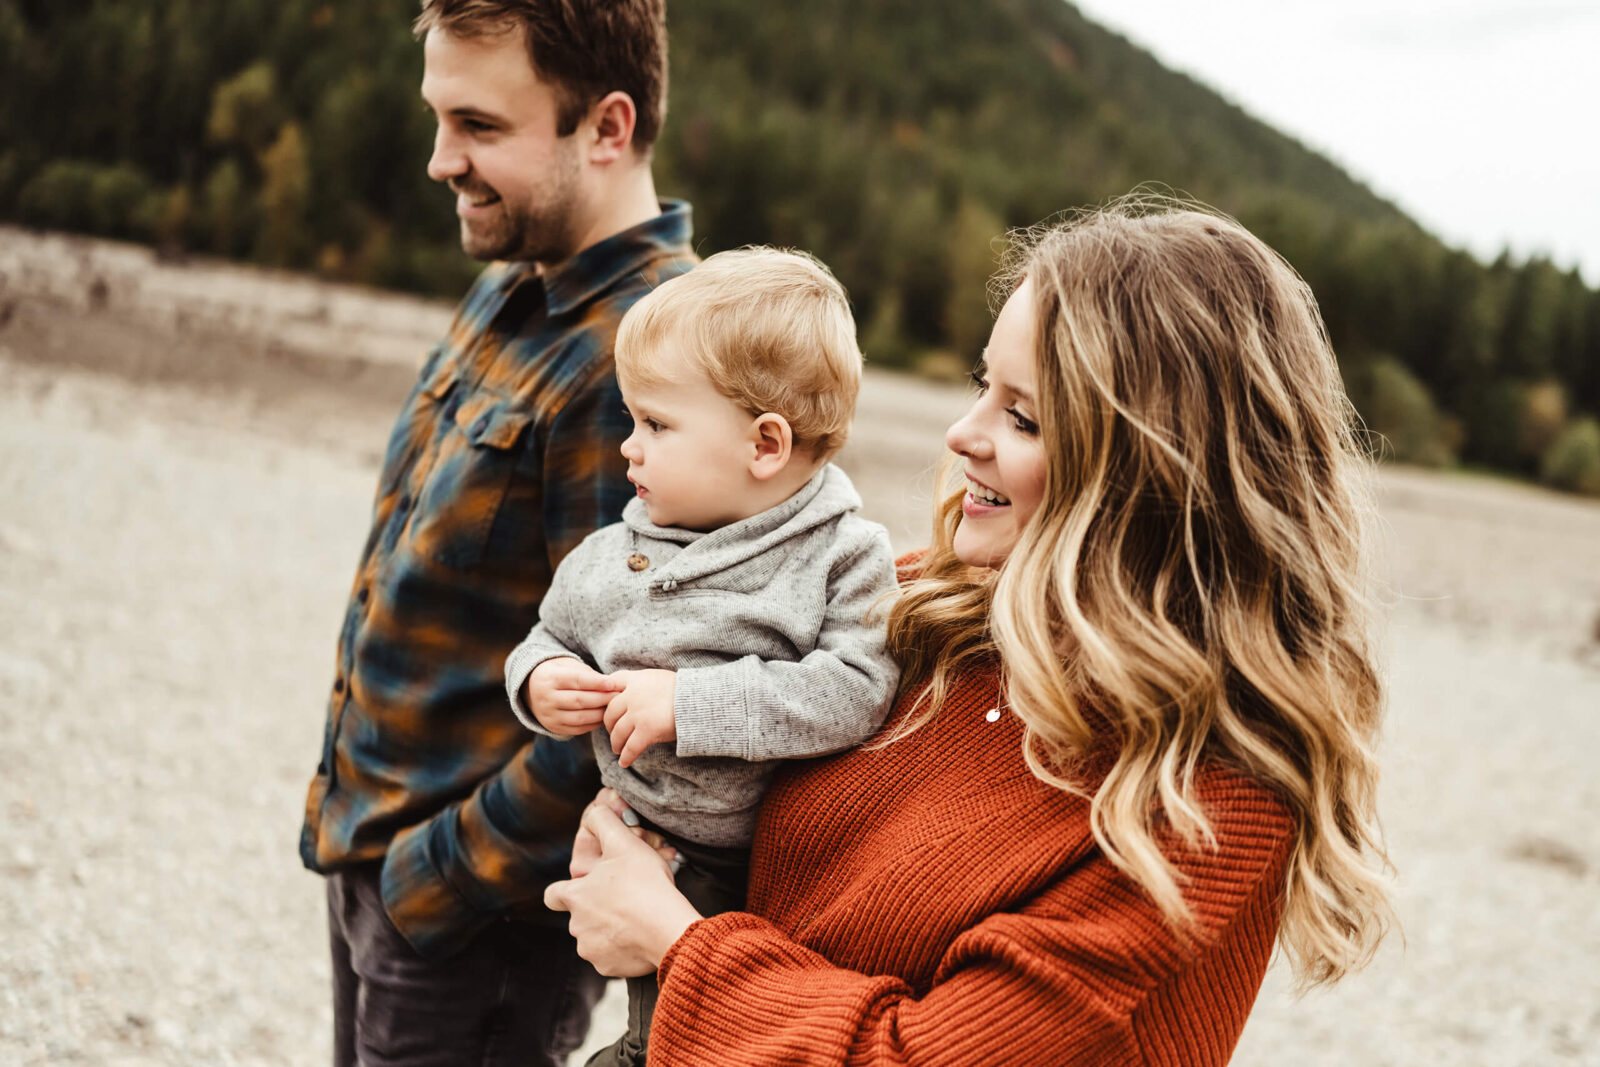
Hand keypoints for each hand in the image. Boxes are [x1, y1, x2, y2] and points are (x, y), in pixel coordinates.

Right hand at [525, 658, 623, 735]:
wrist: (532, 689)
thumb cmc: (559, 673)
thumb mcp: (568, 665)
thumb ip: (587, 674)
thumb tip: (612, 684)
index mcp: (548, 678)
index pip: (576, 680)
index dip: (597, 682)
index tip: (614, 683)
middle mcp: (545, 698)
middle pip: (579, 700)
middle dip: (603, 698)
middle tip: (620, 696)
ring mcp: (548, 715)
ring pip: (580, 717)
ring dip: (601, 713)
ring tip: (615, 707)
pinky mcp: (553, 728)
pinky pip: (578, 729)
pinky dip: (594, 724)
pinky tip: (605, 716)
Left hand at [545, 796, 701, 976]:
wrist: (667, 929)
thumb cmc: (644, 884)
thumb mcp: (624, 843)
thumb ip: (603, 821)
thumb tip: (595, 810)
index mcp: (575, 897)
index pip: (552, 895)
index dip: (563, 890)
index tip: (581, 888)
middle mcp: (576, 926)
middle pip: (579, 916)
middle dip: (597, 908)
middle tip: (624, 898)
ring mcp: (591, 950)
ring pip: (594, 937)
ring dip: (610, 929)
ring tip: (636, 917)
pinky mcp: (609, 968)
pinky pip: (611, 956)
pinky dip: (623, 948)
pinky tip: (641, 937)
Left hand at [602, 669, 676, 767]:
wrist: (700, 699)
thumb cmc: (685, 690)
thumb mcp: (660, 677)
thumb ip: (644, 684)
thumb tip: (635, 694)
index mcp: (637, 679)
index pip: (612, 682)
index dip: (606, 694)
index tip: (605, 705)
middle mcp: (633, 695)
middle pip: (610, 712)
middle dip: (609, 725)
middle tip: (613, 733)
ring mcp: (638, 713)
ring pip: (618, 732)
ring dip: (616, 743)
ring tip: (617, 749)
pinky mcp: (647, 730)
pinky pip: (631, 747)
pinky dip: (626, 756)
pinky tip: (624, 762)